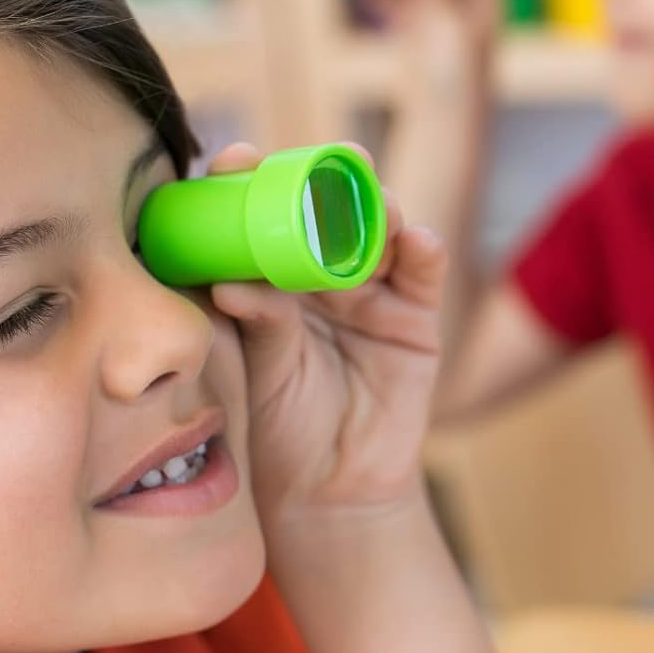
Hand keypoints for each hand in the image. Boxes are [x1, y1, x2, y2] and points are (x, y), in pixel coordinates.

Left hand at [207, 142, 446, 524]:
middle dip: (328, 181)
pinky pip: (424, 276)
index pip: (270, 219)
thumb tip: (229, 282)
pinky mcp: (415, 321)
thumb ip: (258, 321)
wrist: (328, 491)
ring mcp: (374, 295)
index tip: (234, 160)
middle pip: (331, 213)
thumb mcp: (261, 367)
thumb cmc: (280, 425)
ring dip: (379, 206)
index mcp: (281, 280)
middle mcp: (327, 278)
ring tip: (369, 192)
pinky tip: (415, 239)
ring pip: (381, 234)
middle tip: (319, 160)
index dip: (256, 186)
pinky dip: (423, 252)